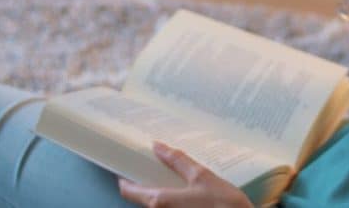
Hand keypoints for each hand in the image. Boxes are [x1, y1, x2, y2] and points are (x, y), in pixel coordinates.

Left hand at [117, 141, 252, 207]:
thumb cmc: (223, 205)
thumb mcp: (202, 176)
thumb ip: (178, 161)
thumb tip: (158, 147)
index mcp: (160, 201)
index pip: (128, 191)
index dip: (125, 177)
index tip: (125, 165)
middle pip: (143, 197)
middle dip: (147, 180)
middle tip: (155, 163)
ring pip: (158, 203)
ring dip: (162, 188)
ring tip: (175, 172)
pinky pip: (171, 207)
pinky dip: (174, 196)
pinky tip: (188, 188)